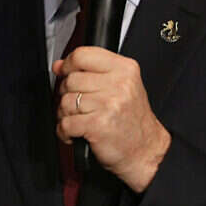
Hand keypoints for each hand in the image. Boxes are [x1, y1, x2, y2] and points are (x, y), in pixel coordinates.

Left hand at [53, 47, 170, 192]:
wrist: (146, 150)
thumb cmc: (132, 120)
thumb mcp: (121, 86)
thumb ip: (91, 71)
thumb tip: (59, 65)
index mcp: (125, 69)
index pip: (83, 55)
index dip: (68, 64)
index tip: (65, 72)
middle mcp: (119, 84)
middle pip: (71, 80)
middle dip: (68, 95)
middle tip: (80, 106)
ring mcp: (108, 104)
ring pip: (65, 102)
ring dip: (66, 115)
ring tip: (80, 120)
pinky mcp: (98, 125)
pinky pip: (66, 123)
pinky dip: (65, 131)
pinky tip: (76, 133)